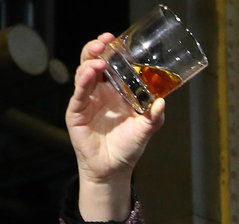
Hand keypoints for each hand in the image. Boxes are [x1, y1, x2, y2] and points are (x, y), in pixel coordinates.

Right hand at [66, 34, 165, 215]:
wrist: (113, 170)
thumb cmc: (128, 147)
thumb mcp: (146, 129)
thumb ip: (154, 116)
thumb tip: (163, 102)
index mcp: (115, 90)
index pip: (110, 63)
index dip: (112, 50)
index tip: (117, 39)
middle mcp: (99, 91)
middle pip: (92, 61)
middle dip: (97, 48)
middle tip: (105, 42)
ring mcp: (86, 100)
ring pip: (83, 73)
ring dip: (90, 63)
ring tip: (100, 60)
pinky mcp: (76, 112)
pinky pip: (78, 93)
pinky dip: (83, 82)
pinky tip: (89, 74)